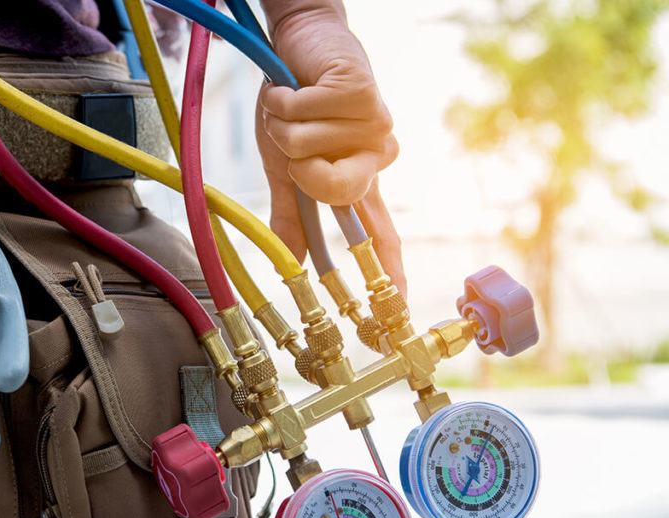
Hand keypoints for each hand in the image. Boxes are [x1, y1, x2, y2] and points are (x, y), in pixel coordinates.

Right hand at [255, 5, 402, 288]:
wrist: (296, 44)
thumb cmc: (293, 105)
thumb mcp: (285, 169)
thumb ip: (290, 217)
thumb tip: (288, 265)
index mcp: (359, 179)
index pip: (379, 234)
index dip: (389, 271)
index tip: (395, 310)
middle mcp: (375, 156)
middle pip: (335, 190)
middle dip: (299, 165)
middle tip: (295, 140)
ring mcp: (374, 124)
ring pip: (310, 150)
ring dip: (285, 126)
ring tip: (294, 105)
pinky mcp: (363, 93)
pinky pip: (307, 115)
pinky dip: (286, 101)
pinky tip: (296, 87)